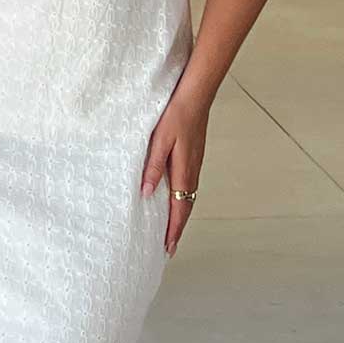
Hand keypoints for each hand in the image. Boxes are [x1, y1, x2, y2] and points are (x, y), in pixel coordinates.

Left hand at [140, 93, 207, 257]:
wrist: (196, 95)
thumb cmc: (176, 114)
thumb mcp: (159, 140)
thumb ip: (153, 166)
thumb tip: (147, 192)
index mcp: (184, 170)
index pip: (180, 208)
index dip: (174, 229)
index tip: (168, 247)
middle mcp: (192, 171)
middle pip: (186, 207)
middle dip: (178, 229)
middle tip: (169, 247)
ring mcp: (195, 164)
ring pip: (189, 197)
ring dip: (181, 216)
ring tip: (172, 230)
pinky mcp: (194, 157)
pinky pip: (189, 186)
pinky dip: (183, 200)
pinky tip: (177, 200)